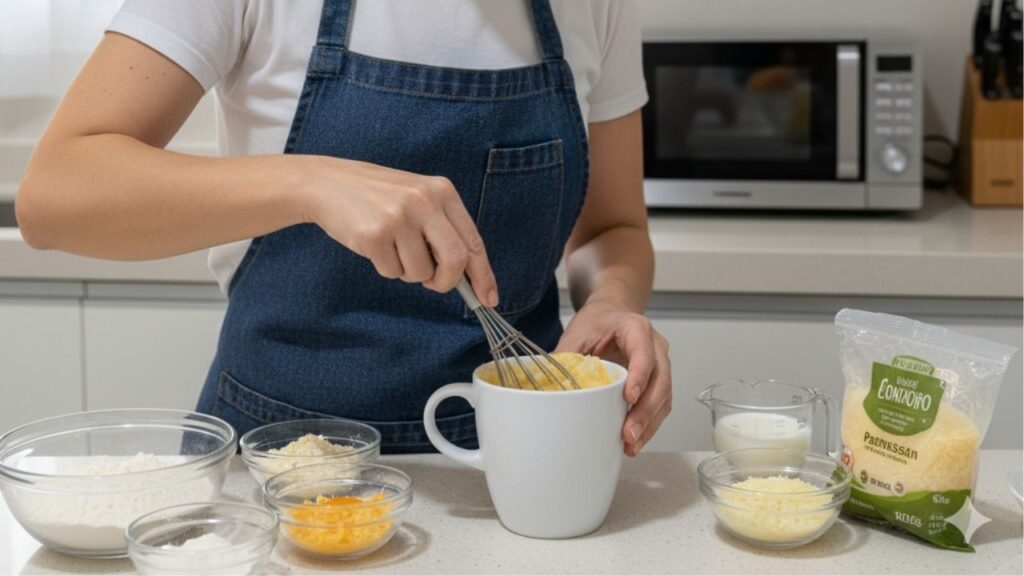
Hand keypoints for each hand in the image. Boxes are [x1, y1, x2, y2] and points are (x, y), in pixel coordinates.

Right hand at [298, 156, 497, 304]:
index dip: (483, 275)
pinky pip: (392, 272)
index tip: (488, 298)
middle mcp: (424, 201)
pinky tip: (374, 245)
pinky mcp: (374, 235)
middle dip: (447, 282)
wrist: (327, 183)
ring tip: (392, 247)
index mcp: (442, 191)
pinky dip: (386, 267)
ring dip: (408, 272)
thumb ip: (443, 229)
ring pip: (420, 273)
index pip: (473, 241)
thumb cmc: (378, 197)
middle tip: (433, 283)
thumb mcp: (418, 198)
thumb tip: (468, 276)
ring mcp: (399, 217)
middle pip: (456, 260)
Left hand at [556, 300, 671, 456]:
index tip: (628, 398)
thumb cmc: (597, 322)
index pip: (644, 354)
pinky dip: (649, 424)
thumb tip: (549, 389)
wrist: (610, 314)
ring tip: (631, 444)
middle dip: (645, 411)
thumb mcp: (577, 334)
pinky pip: (660, 404)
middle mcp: (655, 346)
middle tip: (628, 434)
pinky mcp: (658, 381)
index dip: (639, 377)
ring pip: (663, 397)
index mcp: (636, 328)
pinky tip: (635, 440)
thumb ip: (566, 359)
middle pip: (660, 381)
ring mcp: (660, 364)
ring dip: (649, 424)